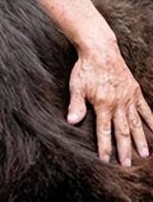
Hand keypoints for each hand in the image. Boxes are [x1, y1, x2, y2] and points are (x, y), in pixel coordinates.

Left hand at [67, 39, 152, 165]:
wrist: (100, 50)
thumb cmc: (85, 69)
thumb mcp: (76, 87)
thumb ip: (76, 105)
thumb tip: (71, 122)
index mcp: (103, 105)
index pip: (104, 131)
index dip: (105, 147)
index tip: (106, 160)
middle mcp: (118, 104)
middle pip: (123, 131)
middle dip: (124, 149)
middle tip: (128, 164)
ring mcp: (128, 98)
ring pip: (136, 123)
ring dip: (140, 139)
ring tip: (145, 154)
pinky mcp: (134, 90)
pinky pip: (145, 108)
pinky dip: (150, 120)